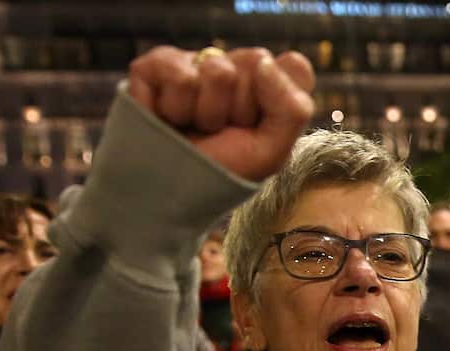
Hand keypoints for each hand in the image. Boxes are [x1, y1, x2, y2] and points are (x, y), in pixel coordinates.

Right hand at [127, 46, 315, 180]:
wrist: (167, 190)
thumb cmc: (222, 170)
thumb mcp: (272, 153)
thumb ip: (292, 109)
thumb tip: (263, 62)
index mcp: (266, 85)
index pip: (294, 66)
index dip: (280, 100)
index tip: (261, 126)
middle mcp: (233, 67)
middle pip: (256, 61)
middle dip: (242, 108)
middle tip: (223, 130)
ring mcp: (194, 63)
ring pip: (218, 71)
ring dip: (207, 113)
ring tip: (196, 127)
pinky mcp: (156, 65)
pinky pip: (180, 77)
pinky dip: (176, 109)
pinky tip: (168, 119)